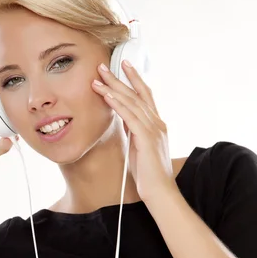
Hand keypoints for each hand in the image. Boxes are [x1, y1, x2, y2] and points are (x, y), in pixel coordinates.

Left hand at [91, 60, 176, 204]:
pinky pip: (130, 117)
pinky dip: (118, 105)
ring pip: (132, 102)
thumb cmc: (148, 175)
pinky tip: (108, 96)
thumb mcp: (139, 148)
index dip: (134, 79)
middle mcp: (157, 123)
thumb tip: (123, 121)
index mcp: (157, 125)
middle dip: (120, 78)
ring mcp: (154, 130)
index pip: (145, 96)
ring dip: (113, 89)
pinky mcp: (147, 138)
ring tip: (98, 78)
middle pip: (137, 94)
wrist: (160, 192)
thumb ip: (134, 132)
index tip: (124, 66)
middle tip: (103, 66)